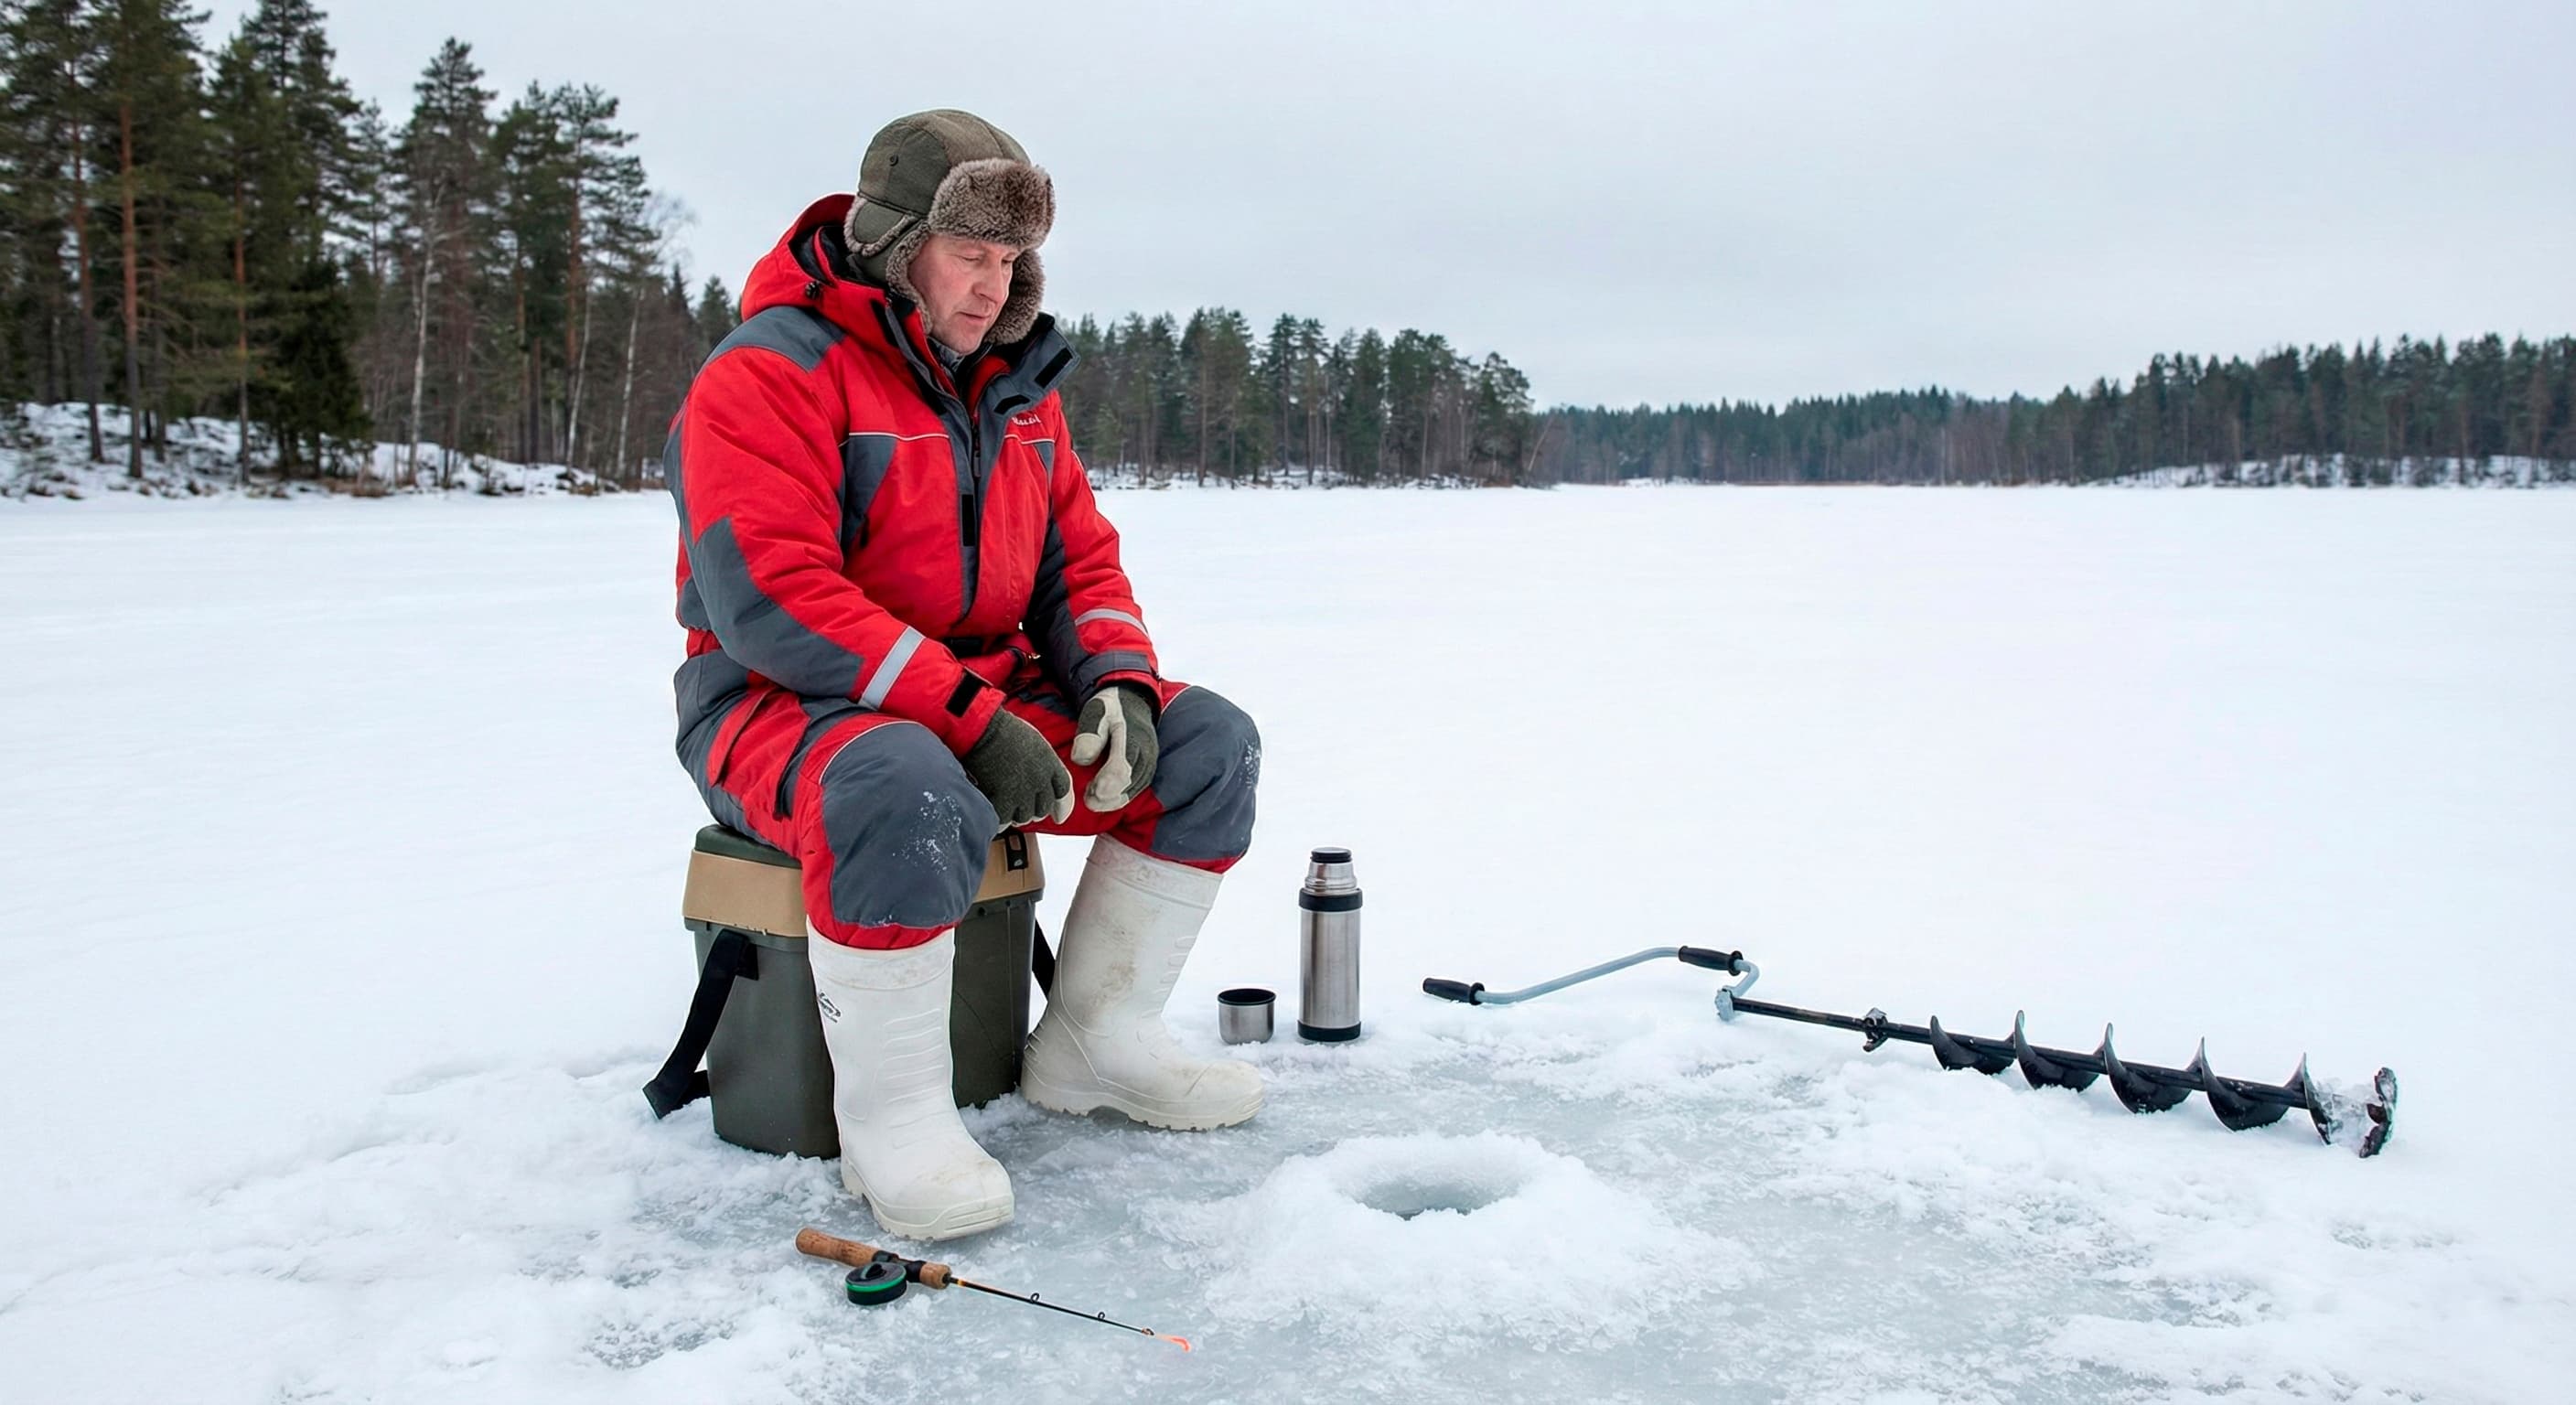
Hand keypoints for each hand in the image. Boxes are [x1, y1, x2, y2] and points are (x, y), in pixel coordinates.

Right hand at [961, 711, 1074, 827]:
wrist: (981, 729)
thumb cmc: (1003, 730)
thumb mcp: (1034, 742)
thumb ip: (1045, 762)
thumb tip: (1047, 783)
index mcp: (1050, 763)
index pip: (1063, 790)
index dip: (1059, 803)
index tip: (1055, 813)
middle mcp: (1040, 780)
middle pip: (1043, 808)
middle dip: (1034, 809)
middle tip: (1020, 806)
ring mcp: (1021, 791)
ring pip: (1024, 817)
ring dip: (1016, 815)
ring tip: (1005, 808)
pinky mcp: (1001, 798)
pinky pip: (1004, 820)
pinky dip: (999, 819)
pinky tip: (993, 811)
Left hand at [1070, 684, 1158, 811]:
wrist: (1131, 703)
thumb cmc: (1110, 709)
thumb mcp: (1096, 711)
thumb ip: (1089, 734)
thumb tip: (1080, 759)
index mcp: (1133, 736)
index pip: (1123, 766)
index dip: (1108, 782)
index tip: (1093, 790)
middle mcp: (1146, 752)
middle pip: (1129, 782)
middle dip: (1108, 795)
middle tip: (1087, 799)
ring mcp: (1149, 762)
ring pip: (1133, 789)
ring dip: (1111, 799)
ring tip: (1090, 798)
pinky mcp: (1147, 770)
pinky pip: (1135, 790)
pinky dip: (1118, 798)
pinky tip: (1102, 798)